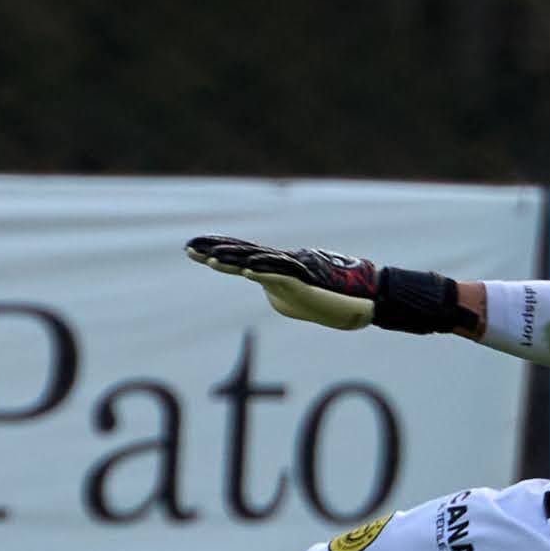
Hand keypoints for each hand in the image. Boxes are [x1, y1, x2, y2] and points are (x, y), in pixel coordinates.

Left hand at [185, 235, 477, 336]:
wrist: (362, 302)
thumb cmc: (331, 300)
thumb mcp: (295, 299)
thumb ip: (277, 292)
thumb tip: (266, 291)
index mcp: (276, 269)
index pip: (240, 256)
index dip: (215, 251)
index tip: (190, 248)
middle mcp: (281, 263)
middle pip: (242, 253)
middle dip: (213, 251)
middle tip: (187, 248)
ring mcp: (293, 270)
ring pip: (258, 260)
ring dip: (234, 259)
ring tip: (209, 259)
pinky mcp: (306, 280)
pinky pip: (280, 274)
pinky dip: (262, 270)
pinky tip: (246, 269)